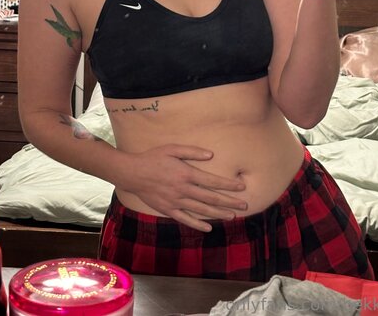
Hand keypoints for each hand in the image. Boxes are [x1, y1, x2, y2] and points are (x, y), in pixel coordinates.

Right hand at [115, 144, 247, 231]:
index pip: (212, 181)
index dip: (228, 185)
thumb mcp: (172, 149)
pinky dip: (197, 224)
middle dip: (229, 201)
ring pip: (201, 210)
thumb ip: (192, 152)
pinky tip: (208, 228)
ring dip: (218, 213)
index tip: (241, 187)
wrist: (133, 173)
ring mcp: (175, 201)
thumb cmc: (153, 158)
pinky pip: (185, 219)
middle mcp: (183, 189)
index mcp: (186, 173)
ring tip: (232, 215)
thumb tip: (210, 155)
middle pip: (210, 197)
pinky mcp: (168, 209)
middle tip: (245, 204)